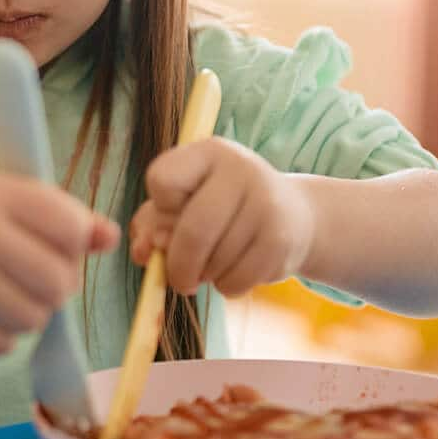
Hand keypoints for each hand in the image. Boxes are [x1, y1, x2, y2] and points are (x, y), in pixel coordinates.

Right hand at [0, 173, 118, 353]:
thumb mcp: (6, 207)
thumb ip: (62, 219)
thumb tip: (112, 237)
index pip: (71, 227)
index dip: (74, 246)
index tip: (55, 248)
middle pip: (60, 281)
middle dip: (56, 290)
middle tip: (33, 283)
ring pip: (36, 318)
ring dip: (27, 315)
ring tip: (0, 296)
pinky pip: (5, 344)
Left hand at [129, 139, 314, 296]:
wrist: (294, 215)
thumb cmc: (222, 208)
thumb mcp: (183, 203)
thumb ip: (151, 224)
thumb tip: (143, 253)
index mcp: (209, 152)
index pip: (162, 180)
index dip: (160, 207)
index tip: (174, 214)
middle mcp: (240, 170)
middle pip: (193, 230)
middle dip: (179, 266)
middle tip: (181, 280)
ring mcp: (266, 204)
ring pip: (215, 261)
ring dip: (206, 275)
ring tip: (216, 263)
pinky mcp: (281, 240)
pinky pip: (236, 280)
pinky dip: (227, 286)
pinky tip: (236, 270)